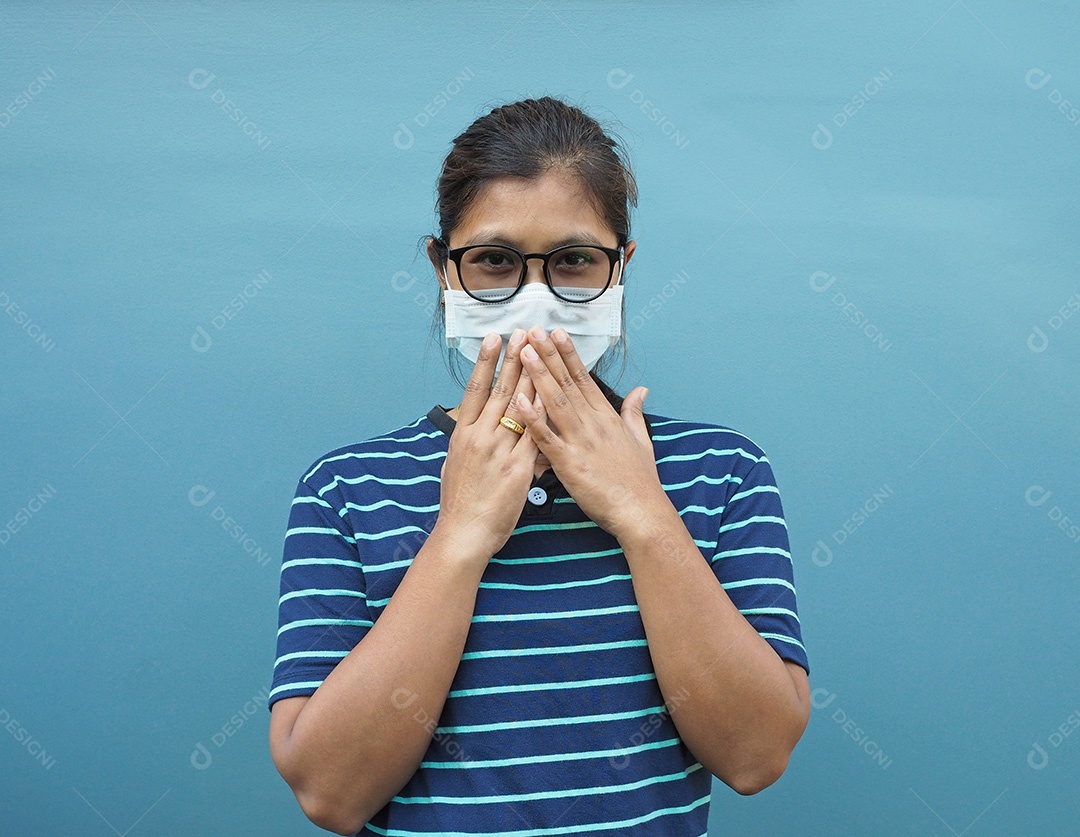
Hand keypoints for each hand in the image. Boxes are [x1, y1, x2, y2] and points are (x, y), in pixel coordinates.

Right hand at [432, 329, 538, 564]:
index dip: (486, 362)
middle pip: (500, 390)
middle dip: (514, 359)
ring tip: (539, 352)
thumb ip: (466, 442)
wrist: (464, 534)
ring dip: (531, 376)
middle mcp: (480, 437)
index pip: (476, 390)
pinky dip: (543, 413)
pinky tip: (553, 393)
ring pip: (519, 406)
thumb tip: (468, 427)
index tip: (494, 338)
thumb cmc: (459, 503)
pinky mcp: (518, 468)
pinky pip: (535, 435)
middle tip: (524, 332)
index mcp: (462, 435)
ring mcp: (499, 451)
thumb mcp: (454, 465)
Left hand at [514, 326, 669, 539]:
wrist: (642, 512)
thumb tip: (641, 391)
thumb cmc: (640, 481)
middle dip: (548, 355)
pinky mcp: (569, 463)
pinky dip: (533, 419)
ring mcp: (580, 441)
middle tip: (533, 330)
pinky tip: (519, 401)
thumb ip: (634, 412)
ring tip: (524, 352)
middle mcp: (593, 423)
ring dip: (538, 376)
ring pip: (555, 402)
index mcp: (606, 417)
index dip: (568, 354)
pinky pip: (547, 438)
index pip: (583, 378)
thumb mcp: (642, 440)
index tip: (556, 332)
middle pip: (566, 382)